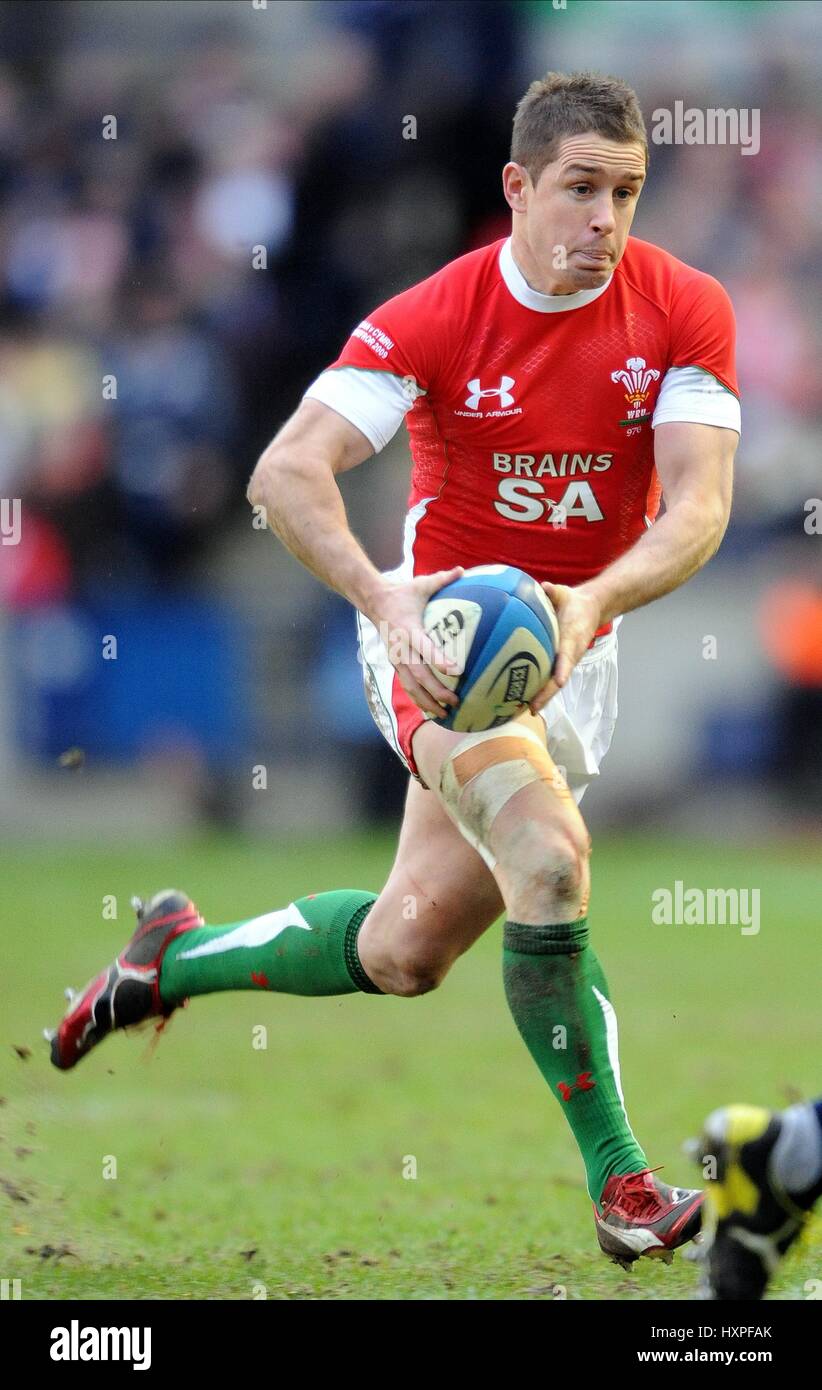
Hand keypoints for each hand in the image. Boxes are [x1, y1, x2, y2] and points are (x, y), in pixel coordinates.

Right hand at [374, 567, 464, 716]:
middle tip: (455, 701)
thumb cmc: (403, 594)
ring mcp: (396, 658)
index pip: (424, 646)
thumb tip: (463, 570)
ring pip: (411, 686)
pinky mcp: (395, 664)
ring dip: (427, 702)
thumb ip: (443, 578)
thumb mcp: (421, 584)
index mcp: (408, 628)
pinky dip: (419, 699)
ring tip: (445, 714)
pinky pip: (407, 686)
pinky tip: (432, 711)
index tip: (455, 671)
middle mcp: (400, 647)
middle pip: (418, 675)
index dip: (438, 659)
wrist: (374, 602)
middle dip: (436, 691)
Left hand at [529, 582, 602, 714]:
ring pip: (552, 683)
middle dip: (547, 694)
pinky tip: (518, 699)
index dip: (563, 667)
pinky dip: (535, 689)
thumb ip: (555, 592)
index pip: (568, 655)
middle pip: (558, 679)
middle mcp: (569, 655)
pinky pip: (546, 678)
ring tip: (523, 711)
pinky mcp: (556, 662)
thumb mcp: (566, 593)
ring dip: (541, 697)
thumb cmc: (574, 603)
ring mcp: (563, 662)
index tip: (559, 680)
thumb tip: (545, 587)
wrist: (589, 610)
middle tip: (533, 708)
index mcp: (572, 639)